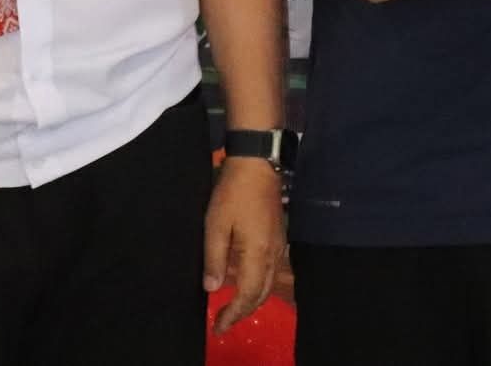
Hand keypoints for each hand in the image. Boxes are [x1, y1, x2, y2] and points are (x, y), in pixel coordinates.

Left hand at [205, 157, 284, 331]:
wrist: (258, 164)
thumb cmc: (233, 193)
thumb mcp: (215, 225)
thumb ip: (214, 259)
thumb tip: (213, 288)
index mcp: (257, 254)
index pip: (248, 295)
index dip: (234, 314)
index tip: (218, 327)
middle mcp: (273, 255)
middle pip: (262, 294)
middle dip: (243, 312)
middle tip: (223, 322)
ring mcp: (278, 246)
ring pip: (269, 284)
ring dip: (252, 300)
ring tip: (233, 308)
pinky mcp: (278, 236)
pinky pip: (271, 271)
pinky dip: (259, 285)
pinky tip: (245, 282)